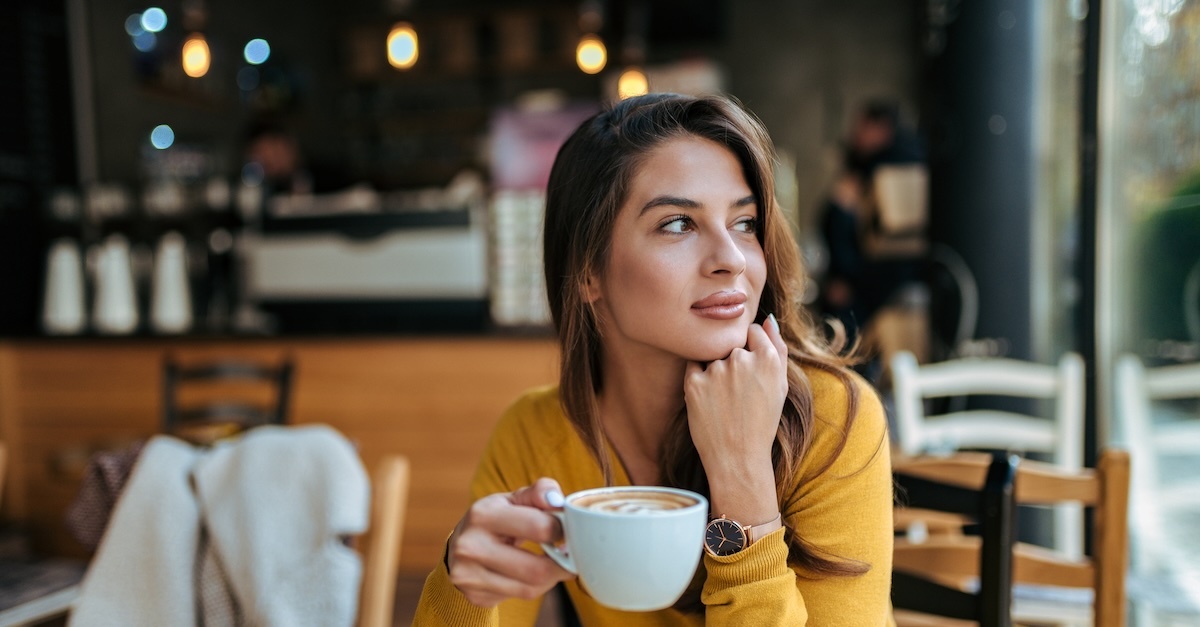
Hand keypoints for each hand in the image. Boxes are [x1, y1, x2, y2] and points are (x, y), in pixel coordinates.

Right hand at [447, 478, 574, 606]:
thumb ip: (539, 493)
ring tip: (555, 565)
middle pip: (536, 569)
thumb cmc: (494, 519)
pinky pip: (520, 596)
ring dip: (551, 578)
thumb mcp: (512, 499)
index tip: (567, 531)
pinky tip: (532, 575)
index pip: (538, 527)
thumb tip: (557, 500)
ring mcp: (470, 575)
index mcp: (483, 514)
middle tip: (571, 556)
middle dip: (562, 564)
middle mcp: (471, 546)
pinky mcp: (476, 596)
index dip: (561, 530)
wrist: (459, 547)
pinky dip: (534, 587)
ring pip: (530, 588)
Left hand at [684, 315, 788, 522]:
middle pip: (731, 343)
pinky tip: (710, 401)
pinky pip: (693, 367)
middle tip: (737, 391)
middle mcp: (742, 360)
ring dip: (715, 370)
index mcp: (768, 359)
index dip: (750, 348)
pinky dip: (699, 379)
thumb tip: (768, 318)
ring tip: (724, 400)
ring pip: (712, 355)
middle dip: (732, 359)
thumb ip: (777, 347)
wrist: (738, 458)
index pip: (752, 330)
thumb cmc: (762, 422)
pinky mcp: (693, 383)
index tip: (749, 368)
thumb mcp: (780, 385)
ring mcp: (716, 370)